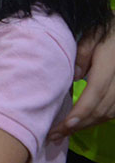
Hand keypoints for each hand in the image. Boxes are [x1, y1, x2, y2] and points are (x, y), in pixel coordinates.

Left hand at [49, 23, 114, 138]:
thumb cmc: (104, 27)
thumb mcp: (91, 32)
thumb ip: (82, 52)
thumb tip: (75, 76)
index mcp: (111, 62)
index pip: (97, 92)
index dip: (83, 111)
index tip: (65, 125)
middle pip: (103, 108)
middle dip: (80, 124)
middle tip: (55, 135)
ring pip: (110, 113)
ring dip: (88, 125)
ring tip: (64, 132)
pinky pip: (113, 111)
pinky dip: (97, 119)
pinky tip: (80, 123)